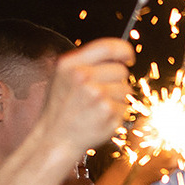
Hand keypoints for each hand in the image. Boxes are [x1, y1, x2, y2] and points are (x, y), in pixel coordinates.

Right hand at [35, 39, 133, 157]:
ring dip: (117, 98)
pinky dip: (117, 113)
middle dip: (117, 80)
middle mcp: (84, 78)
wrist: (56, 137)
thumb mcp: (62, 76)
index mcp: (71, 64)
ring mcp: (98, 96)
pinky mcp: (109, 114)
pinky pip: (126, 108)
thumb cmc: (61, 106)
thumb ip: (86, 62)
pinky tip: (100, 117)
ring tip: (97, 106)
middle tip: (101, 92)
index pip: (108, 47)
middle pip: (122, 70)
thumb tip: (118, 55)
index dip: (124, 50)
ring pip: (126, 90)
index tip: (128, 57)